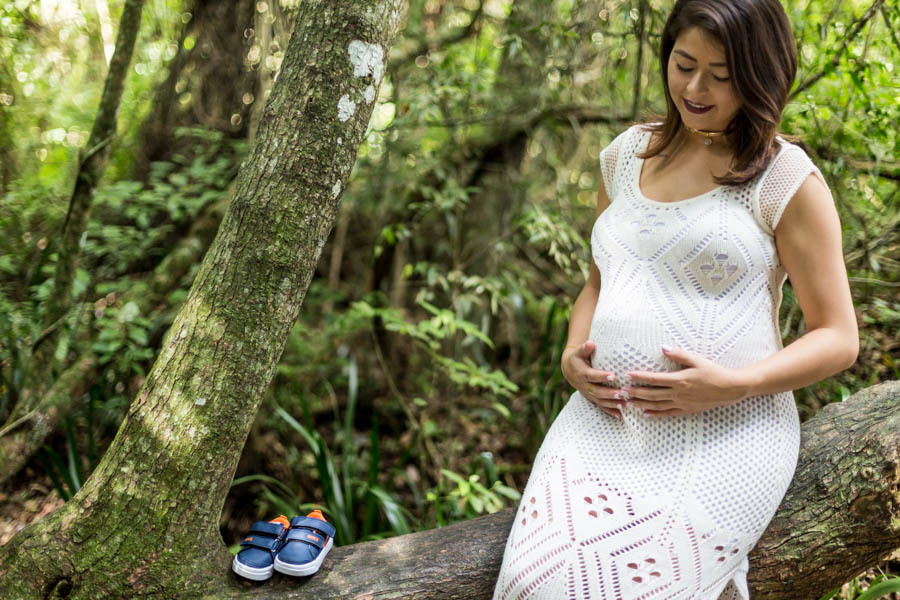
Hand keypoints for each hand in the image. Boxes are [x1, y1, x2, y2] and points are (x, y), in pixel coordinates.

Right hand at [562, 341, 623, 419]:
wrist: (569, 369)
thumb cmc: (578, 358)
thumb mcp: (579, 352)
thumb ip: (585, 348)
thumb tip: (590, 344)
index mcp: (581, 373)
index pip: (592, 375)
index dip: (601, 376)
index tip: (613, 375)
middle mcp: (584, 385)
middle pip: (597, 391)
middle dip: (609, 393)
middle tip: (622, 393)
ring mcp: (588, 393)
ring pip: (600, 401)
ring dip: (612, 404)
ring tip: (624, 405)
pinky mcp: (592, 398)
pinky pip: (600, 406)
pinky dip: (610, 411)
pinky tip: (620, 416)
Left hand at [622, 346, 752, 416]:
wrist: (730, 388)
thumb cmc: (714, 371)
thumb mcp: (697, 360)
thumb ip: (679, 354)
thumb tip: (663, 347)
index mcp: (679, 380)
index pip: (654, 379)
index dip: (639, 377)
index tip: (627, 375)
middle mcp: (678, 393)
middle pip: (651, 394)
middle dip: (635, 393)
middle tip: (621, 391)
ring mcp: (682, 403)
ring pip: (657, 405)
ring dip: (641, 404)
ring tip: (628, 402)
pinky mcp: (687, 410)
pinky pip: (668, 413)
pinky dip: (655, 414)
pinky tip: (645, 414)